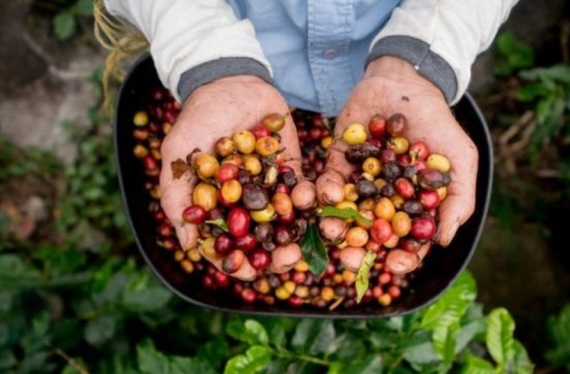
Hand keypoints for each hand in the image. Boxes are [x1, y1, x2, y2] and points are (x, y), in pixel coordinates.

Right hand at [160, 76, 301, 249]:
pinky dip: (308, 200)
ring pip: (285, 222)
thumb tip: (188, 245)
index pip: (227, 245)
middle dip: (274, 255)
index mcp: (217, 208)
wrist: (229, 82)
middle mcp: (244, 204)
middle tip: (287, 261)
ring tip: (303, 244)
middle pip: (261, 240)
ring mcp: (270, 188)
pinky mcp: (291, 170)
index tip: (249, 273)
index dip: (237, 263)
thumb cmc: (196, 119)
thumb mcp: (177, 156)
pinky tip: (312, 204)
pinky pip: (303, 190)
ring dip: (295, 236)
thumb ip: (177, 197)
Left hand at [319, 56, 477, 246]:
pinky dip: (326, 192)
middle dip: (359, 251)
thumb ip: (458, 200)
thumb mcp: (460, 159)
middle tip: (349, 259)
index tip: (393, 265)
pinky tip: (328, 195)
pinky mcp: (338, 162)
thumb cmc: (438, 122)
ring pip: (345, 215)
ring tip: (331, 230)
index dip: (402, 258)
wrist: (406, 81)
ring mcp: (360, 183)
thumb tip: (442, 242)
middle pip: (370, 237)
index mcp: (412, 207)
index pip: (407, 242)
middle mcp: (384, 201)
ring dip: (336, 227)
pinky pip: (328, 183)